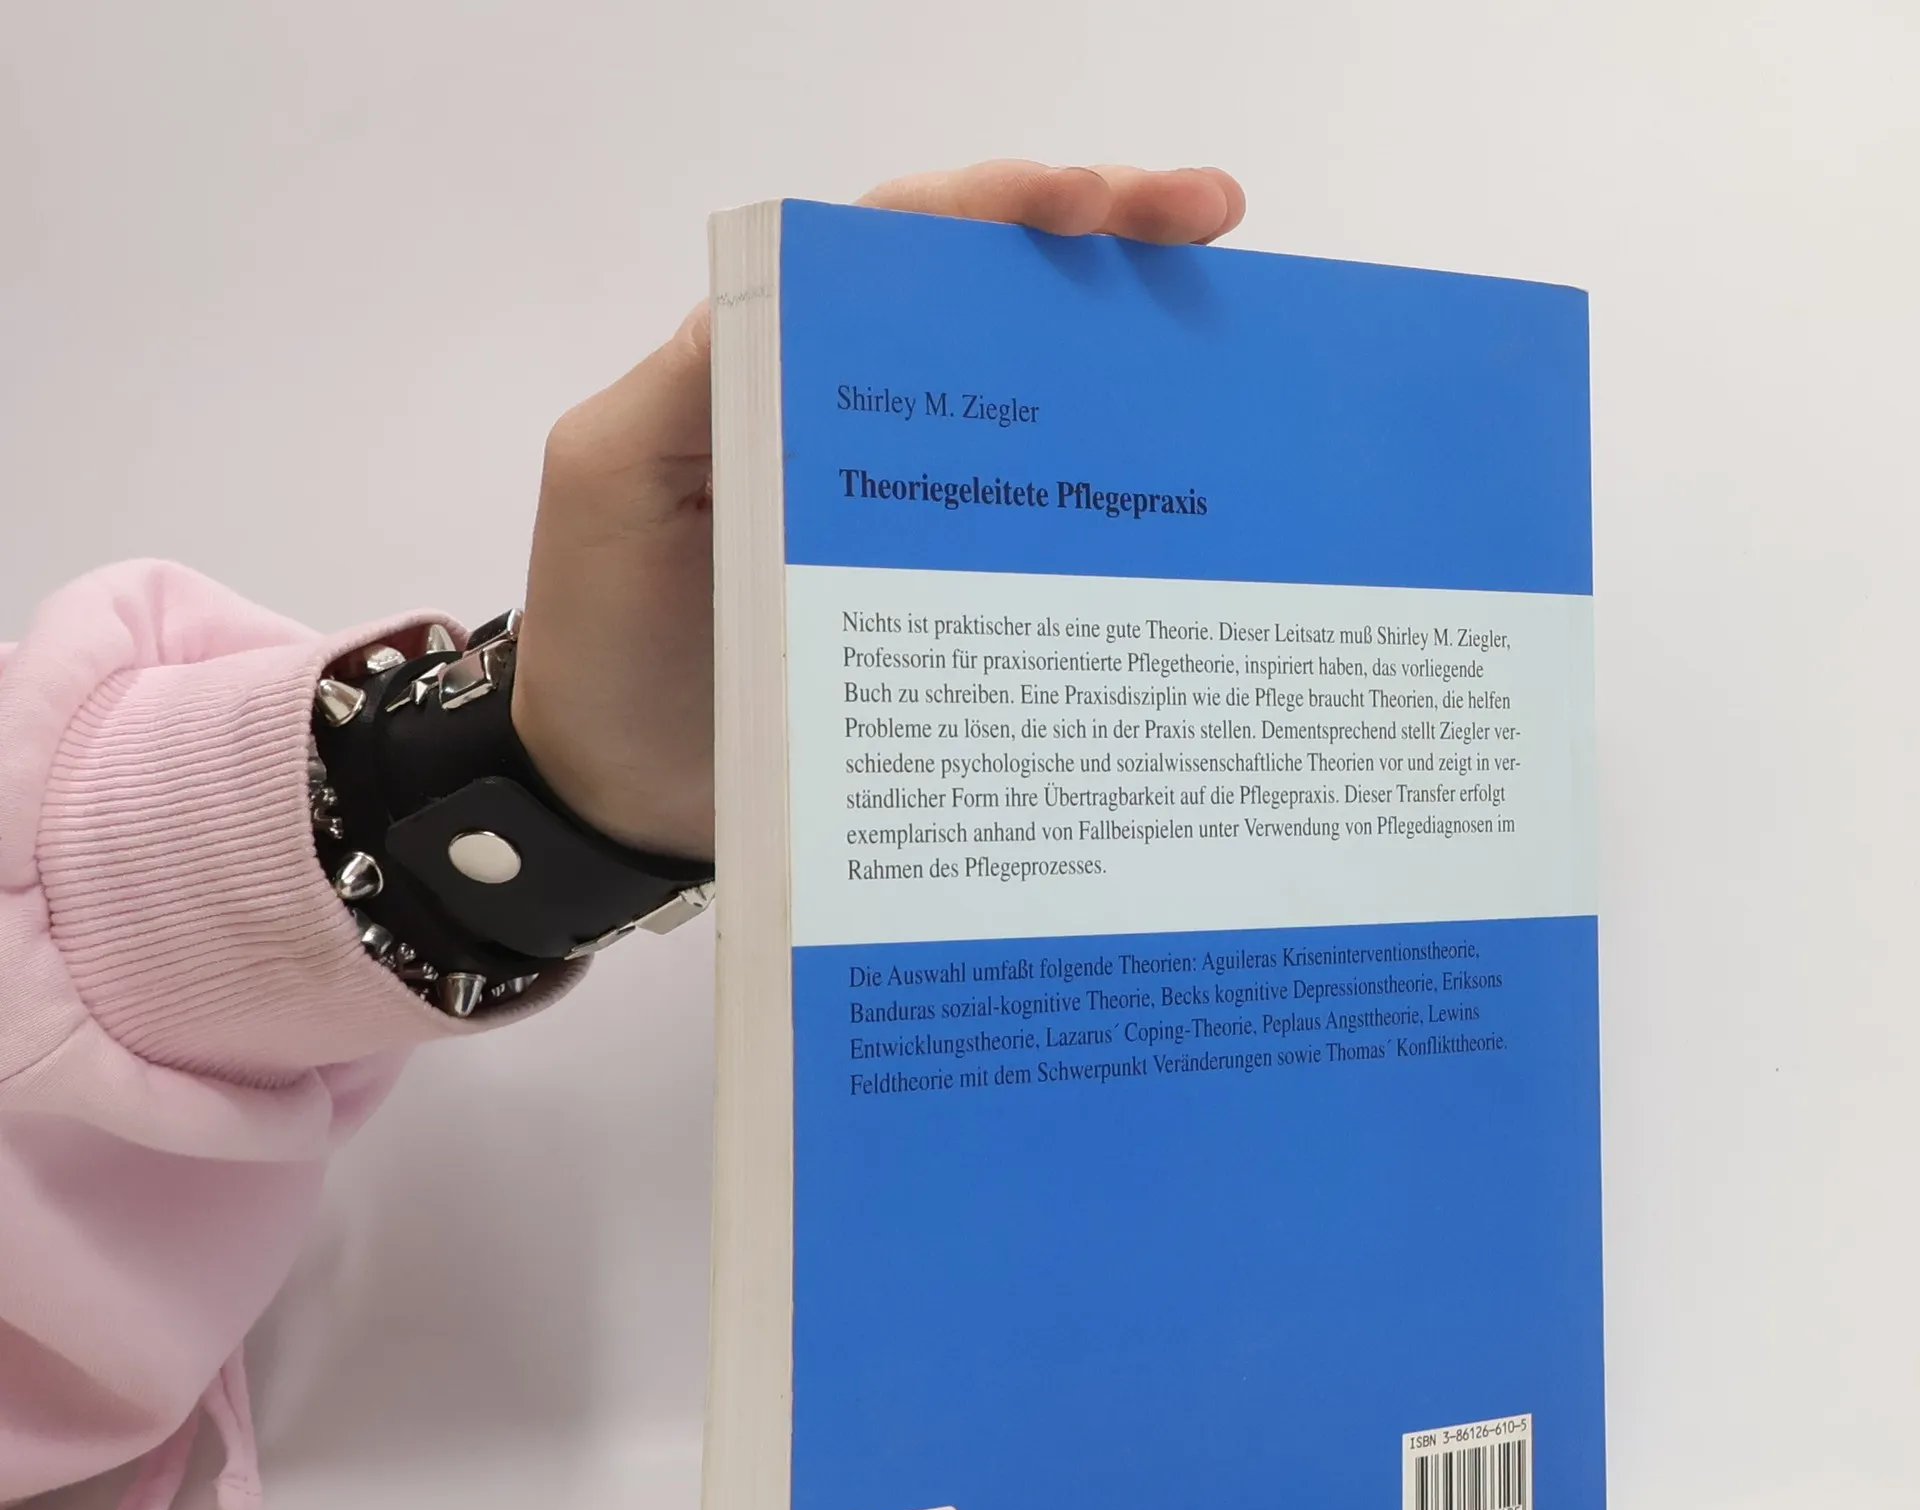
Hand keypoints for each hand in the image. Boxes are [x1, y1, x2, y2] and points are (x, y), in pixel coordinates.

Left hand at [512, 162, 1246, 858]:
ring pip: (1027, 399)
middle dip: (1099, 238)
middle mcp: (855, 417)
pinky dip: (1106, 495)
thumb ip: (693, 379)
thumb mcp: (612, 481)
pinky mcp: (936, 593)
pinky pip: (1030, 526)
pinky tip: (1185, 483)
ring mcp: (905, 507)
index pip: (894, 247)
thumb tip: (815, 288)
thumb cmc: (603, 637)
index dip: (993, 207)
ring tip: (1227, 321)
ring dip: (1125, 351)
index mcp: (774, 366)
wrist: (619, 795)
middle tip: (1209, 220)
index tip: (1093, 201)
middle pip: (984, 298)